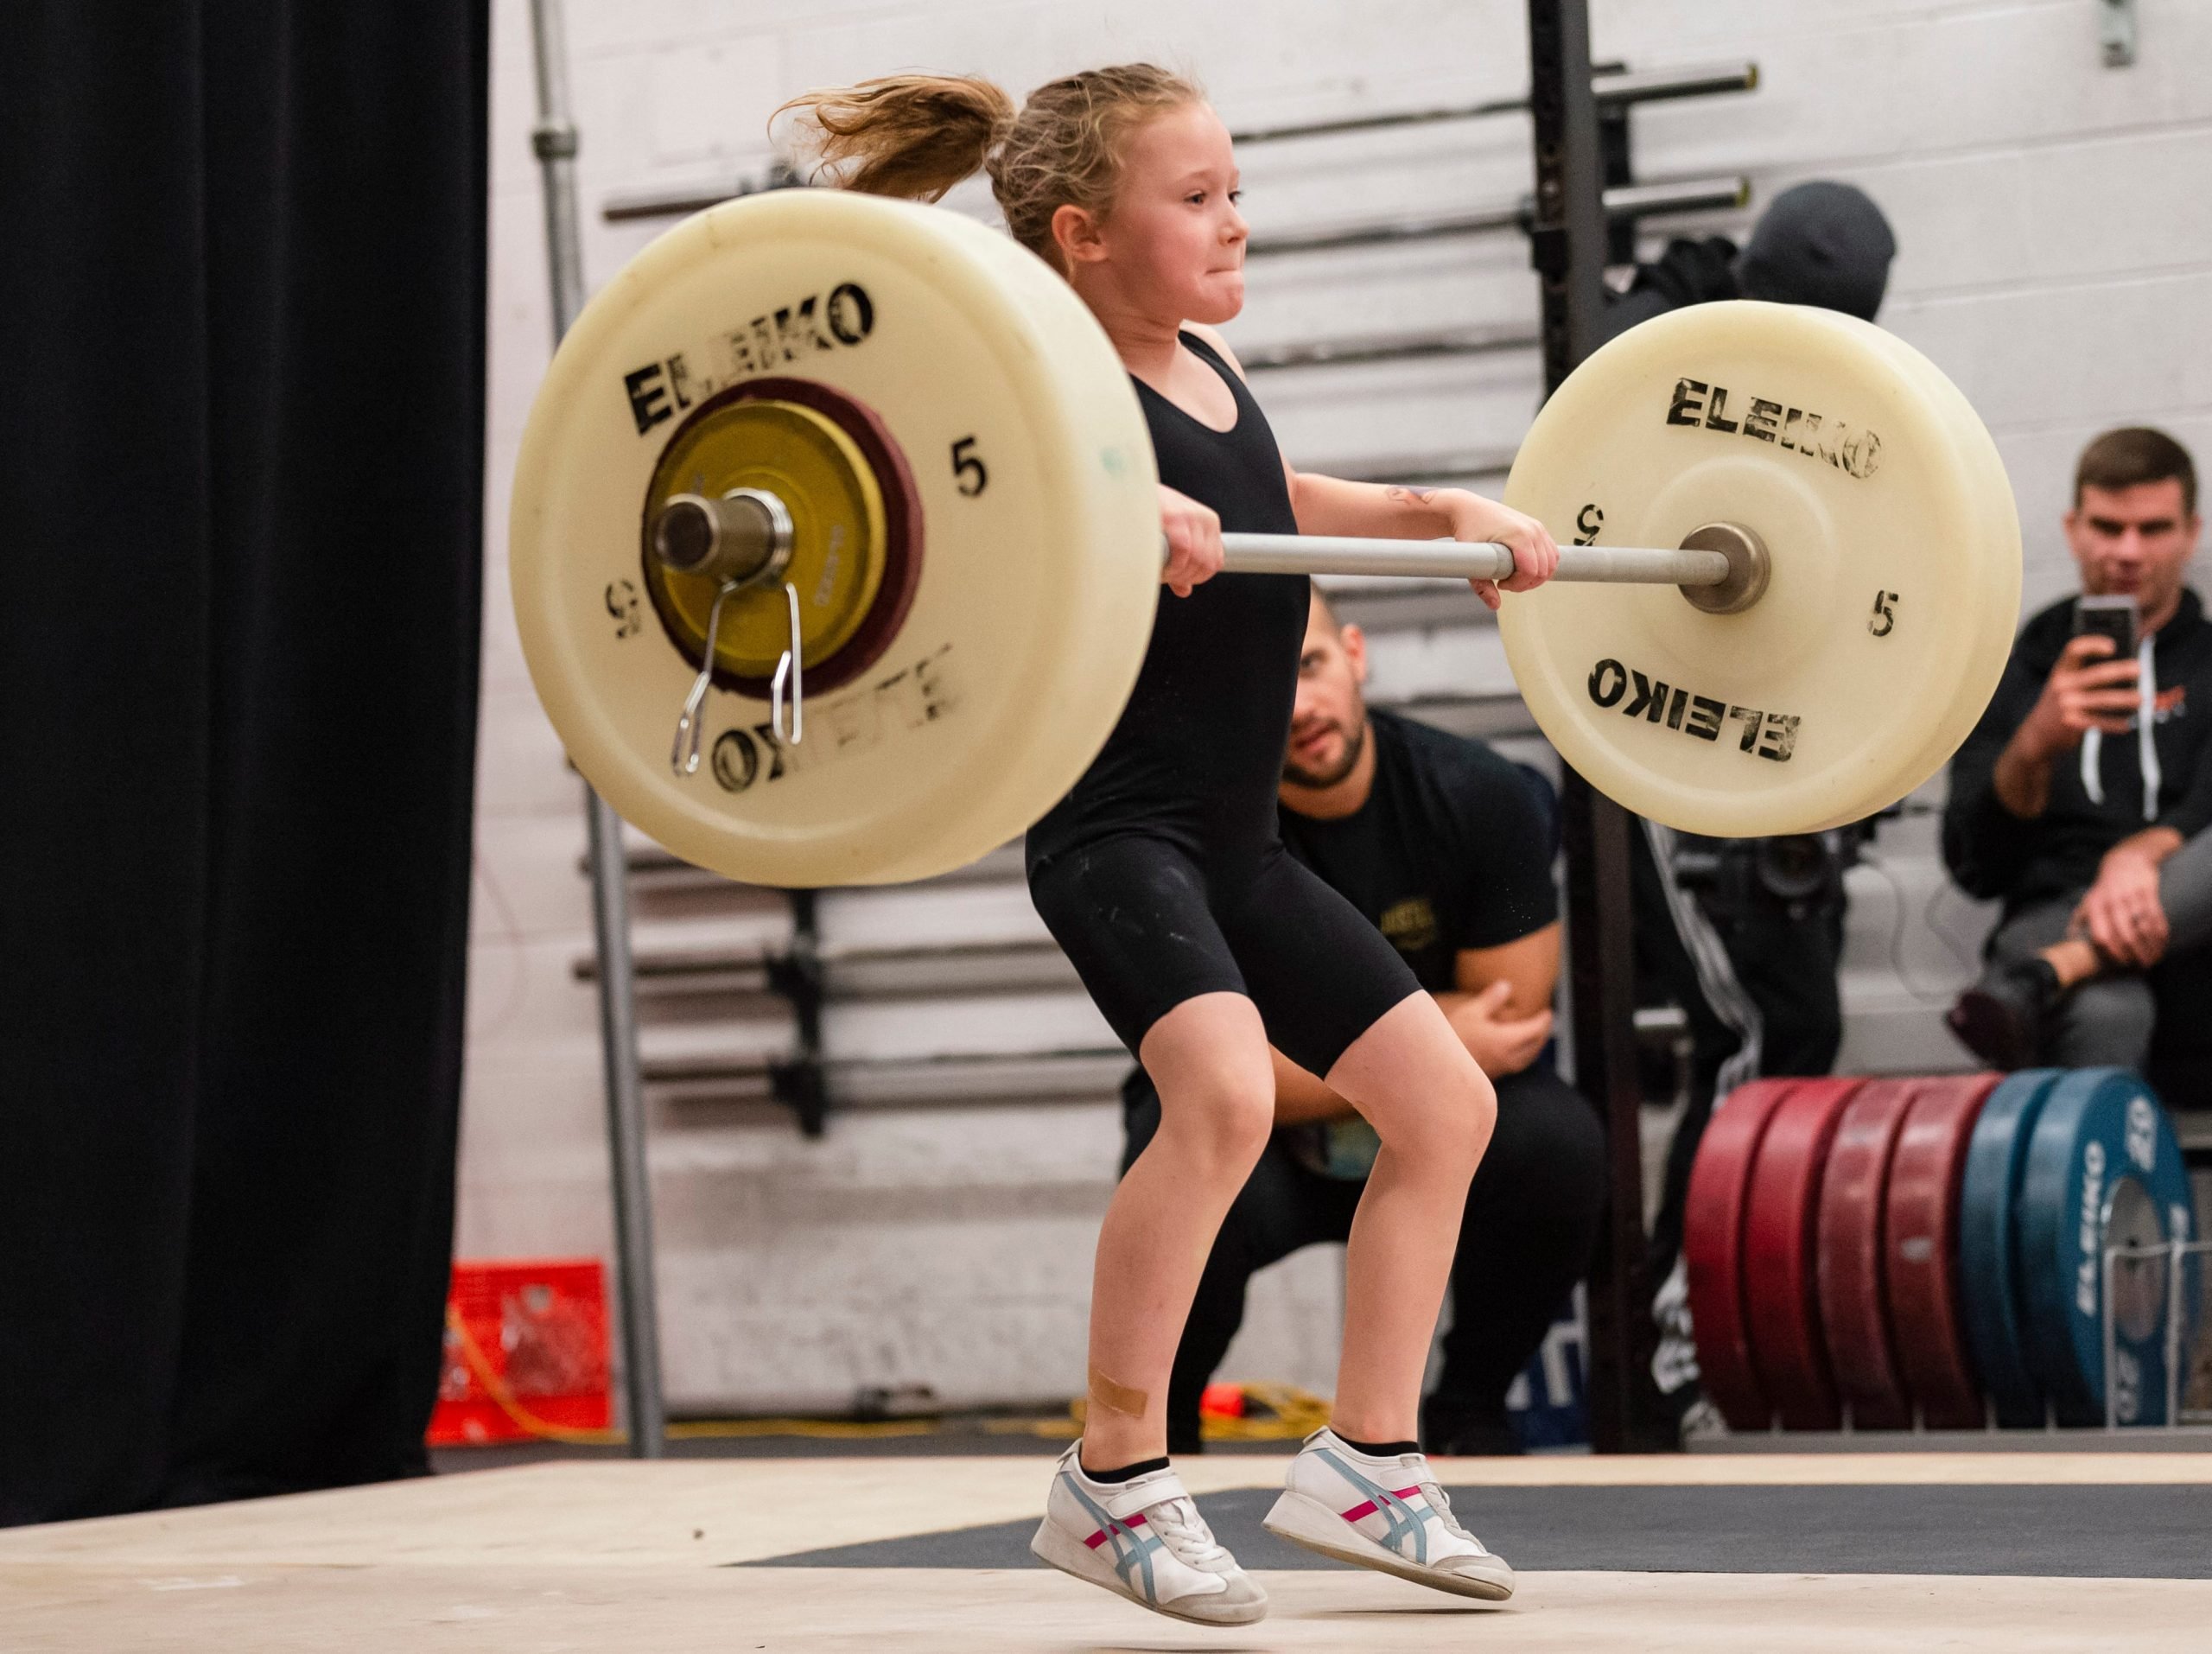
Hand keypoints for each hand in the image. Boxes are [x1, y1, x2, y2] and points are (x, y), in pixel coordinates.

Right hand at [1158, 484, 1223, 596]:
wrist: (1130, 489)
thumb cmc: (1149, 514)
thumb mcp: (1172, 536)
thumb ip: (1181, 562)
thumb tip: (1185, 590)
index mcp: (1209, 523)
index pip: (1214, 562)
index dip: (1196, 578)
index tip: (1177, 580)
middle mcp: (1205, 518)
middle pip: (1206, 564)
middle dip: (1184, 577)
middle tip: (1164, 576)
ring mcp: (1192, 515)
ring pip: (1196, 560)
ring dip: (1177, 574)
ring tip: (1159, 571)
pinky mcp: (1175, 515)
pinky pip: (1183, 550)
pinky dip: (1174, 564)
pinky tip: (1162, 567)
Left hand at [1446, 495, 1558, 610]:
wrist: (1468, 509)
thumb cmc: (1468, 531)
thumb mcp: (1471, 560)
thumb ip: (1482, 585)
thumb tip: (1495, 606)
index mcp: (1519, 535)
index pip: (1532, 571)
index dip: (1518, 585)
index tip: (1500, 583)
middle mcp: (1533, 530)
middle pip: (1544, 570)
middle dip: (1527, 583)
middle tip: (1506, 583)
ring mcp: (1538, 528)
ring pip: (1551, 563)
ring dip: (1536, 577)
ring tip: (1514, 577)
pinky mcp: (1539, 528)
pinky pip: (1551, 554)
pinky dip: (1542, 566)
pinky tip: (1522, 568)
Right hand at [1452, 980, 1554, 1077]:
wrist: (1439, 1067)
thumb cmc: (1452, 1038)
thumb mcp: (1471, 1013)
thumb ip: (1491, 1000)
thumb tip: (1506, 985)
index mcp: (1506, 1040)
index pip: (1534, 1030)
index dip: (1544, 1020)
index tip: (1548, 1012)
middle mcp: (1508, 1057)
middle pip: (1535, 1046)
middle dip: (1542, 1034)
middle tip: (1544, 1023)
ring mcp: (1500, 1069)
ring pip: (1526, 1059)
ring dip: (1534, 1047)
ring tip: (1533, 1038)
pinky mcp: (1491, 1076)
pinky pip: (1515, 1066)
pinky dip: (1522, 1056)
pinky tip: (1513, 1052)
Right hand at [2019, 635, 2140, 759]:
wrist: (2038, 734)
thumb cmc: (2061, 705)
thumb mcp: (2065, 685)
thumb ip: (2088, 675)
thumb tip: (2127, 666)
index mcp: (2061, 670)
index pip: (2075, 649)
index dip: (2093, 645)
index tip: (2113, 646)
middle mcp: (2062, 685)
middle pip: (2096, 674)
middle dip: (2120, 670)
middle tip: (2138, 669)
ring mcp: (2066, 705)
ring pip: (2103, 699)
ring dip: (2125, 699)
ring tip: (2141, 700)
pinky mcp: (2072, 723)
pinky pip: (2100, 722)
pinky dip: (2116, 723)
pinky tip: (2127, 724)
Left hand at [2074, 847, 2168, 967]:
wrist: (2126, 860)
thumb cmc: (2105, 887)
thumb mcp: (2088, 899)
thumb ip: (2079, 918)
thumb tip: (2069, 936)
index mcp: (2095, 906)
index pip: (2101, 935)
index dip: (2111, 953)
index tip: (2119, 964)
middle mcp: (2112, 902)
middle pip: (2125, 935)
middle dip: (2134, 954)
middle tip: (2140, 967)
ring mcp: (2132, 897)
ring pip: (2143, 928)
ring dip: (2149, 947)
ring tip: (2153, 960)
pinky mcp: (2149, 893)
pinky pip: (2156, 917)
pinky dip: (2160, 934)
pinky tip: (2161, 945)